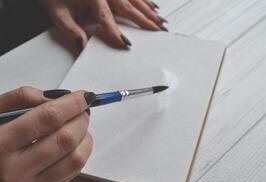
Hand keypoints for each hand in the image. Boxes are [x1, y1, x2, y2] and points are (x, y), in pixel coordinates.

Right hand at [0, 87, 94, 181]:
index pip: (48, 118)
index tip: (84, 96)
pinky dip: (81, 152)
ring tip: (79, 125)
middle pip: (66, 139)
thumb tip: (59, 97)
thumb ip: (23, 98)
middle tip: (81, 110)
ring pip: (76, 158)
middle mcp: (14, 170)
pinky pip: (74, 172)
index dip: (72, 104)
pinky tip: (74, 143)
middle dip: (81, 119)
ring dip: (85, 136)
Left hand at [40, 0, 167, 48]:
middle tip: (157, 31)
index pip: (106, 18)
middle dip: (145, 21)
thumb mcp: (58, 13)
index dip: (116, 32)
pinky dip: (145, 1)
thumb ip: (71, 30)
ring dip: (149, 11)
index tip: (126, 44)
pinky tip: (153, 6)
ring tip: (161, 21)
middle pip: (128, 6)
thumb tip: (82, 46)